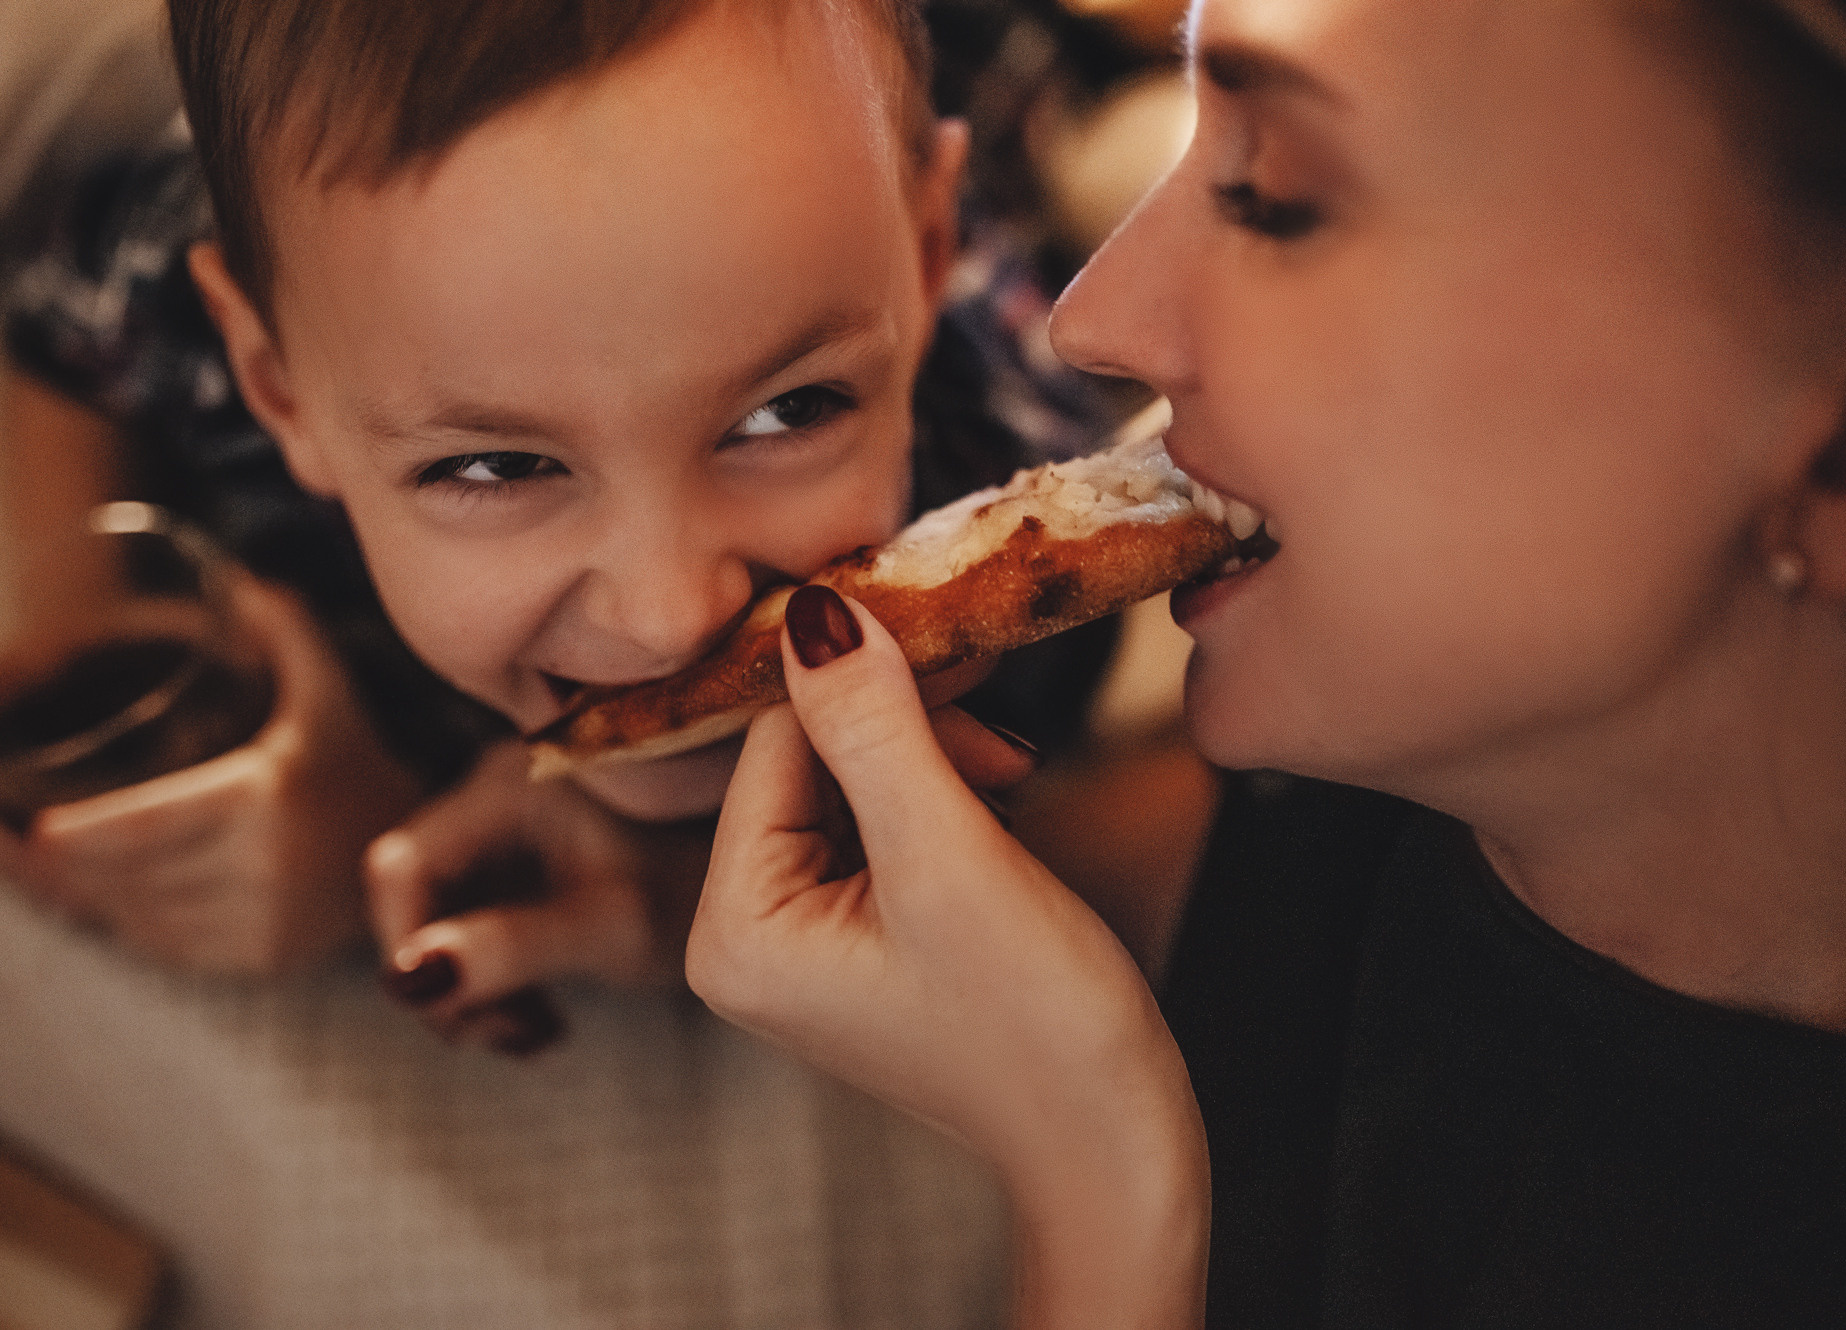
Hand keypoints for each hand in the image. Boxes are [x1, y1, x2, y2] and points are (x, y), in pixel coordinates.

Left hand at [0, 573, 424, 973]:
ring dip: (70, 887)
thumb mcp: (328, 687)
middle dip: (45, 858)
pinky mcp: (251, 960)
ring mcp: (257, 924)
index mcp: (268, 800)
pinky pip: (153, 941)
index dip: (90, 836)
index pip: (157, 828)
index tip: (37, 830)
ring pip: (128, 911)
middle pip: (123, 874)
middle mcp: (262, 871)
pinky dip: (112, 914)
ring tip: (25, 851)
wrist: (422, 853)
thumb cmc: (357, 759)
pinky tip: (89, 883)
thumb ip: (283, 625)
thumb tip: (236, 576)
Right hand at [364, 740, 710, 1053]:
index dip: (406, 946)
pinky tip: (546, 1017)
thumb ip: (506, 949)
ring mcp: (516, 818)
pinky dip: (500, 971)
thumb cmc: (703, 882)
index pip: (400, 868)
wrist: (773, 871)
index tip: (450, 1012)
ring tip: (532, 1032)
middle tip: (503, 1034)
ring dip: (473, 982)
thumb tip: (407, 980)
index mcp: (507, 787)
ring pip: (447, 912)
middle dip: (445, 975)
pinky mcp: (537, 853)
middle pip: (418, 894)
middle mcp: (499, 787)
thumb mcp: (607, 925)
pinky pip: (483, 916)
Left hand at [688, 588, 1207, 1328]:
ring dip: (933, 750)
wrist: (1112, 1141)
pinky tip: (1002, 798)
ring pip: (850, 779)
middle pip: (805, 758)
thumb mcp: (950, 857)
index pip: (772, 742)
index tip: (950, 624)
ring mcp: (799, 938)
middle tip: (991, 673)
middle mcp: (742, 935)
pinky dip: (942, 792)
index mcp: (733, 929)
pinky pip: (878, 822)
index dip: (858, 672)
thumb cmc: (1036, 1024)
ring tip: (1013, 770)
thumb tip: (817, 609)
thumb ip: (876, 727)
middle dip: (903, 717)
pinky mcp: (856, 934)